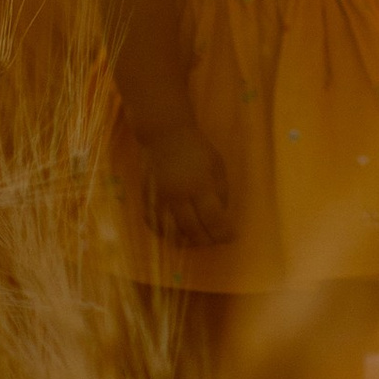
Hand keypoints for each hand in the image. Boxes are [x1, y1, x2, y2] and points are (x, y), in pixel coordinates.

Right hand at [140, 120, 232, 246]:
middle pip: (192, 230)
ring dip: (186, 242)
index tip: (230, 237)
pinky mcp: (147, 199)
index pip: (212, 218)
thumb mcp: (217, 166)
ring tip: (197, 241)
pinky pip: (155, 224)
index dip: (222, 232)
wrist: (164, 135)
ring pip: (172, 232)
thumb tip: (221, 216)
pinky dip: (166, 234)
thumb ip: (221, 191)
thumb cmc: (196, 149)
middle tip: (215, 242)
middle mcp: (178, 195)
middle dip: (206, 241)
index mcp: (199, 185)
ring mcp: (160, 199)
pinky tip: (176, 235)